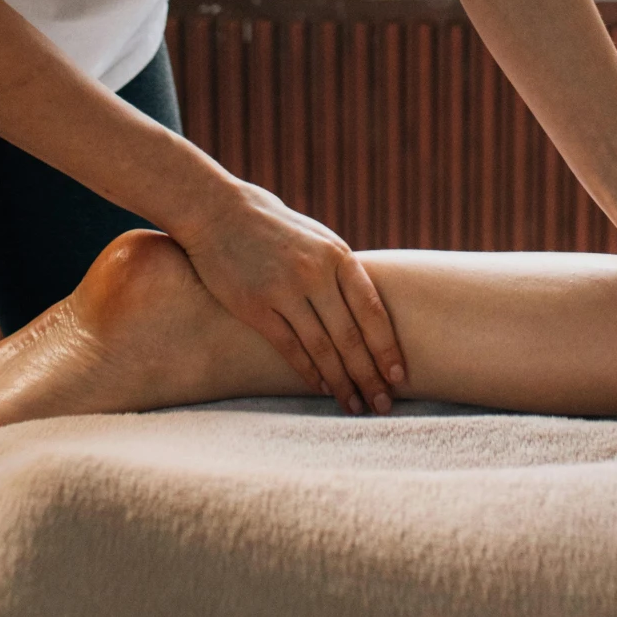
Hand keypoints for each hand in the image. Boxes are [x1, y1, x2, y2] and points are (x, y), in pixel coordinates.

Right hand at [172, 177, 405, 413]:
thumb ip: (340, 271)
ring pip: (321, 349)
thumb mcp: (317, 238)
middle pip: (350, 336)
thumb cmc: (274, 226)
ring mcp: (284, 290)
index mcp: (337, 255)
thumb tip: (365, 311)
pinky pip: (289, 348)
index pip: (372, 310)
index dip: (387, 347)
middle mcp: (315, 273)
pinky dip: (307, 372)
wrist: (218, 211)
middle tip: (382, 405)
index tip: (398, 377)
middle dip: (369, 375)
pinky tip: (320, 387)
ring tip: (354, 405)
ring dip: (340, 382)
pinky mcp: (255, 307)